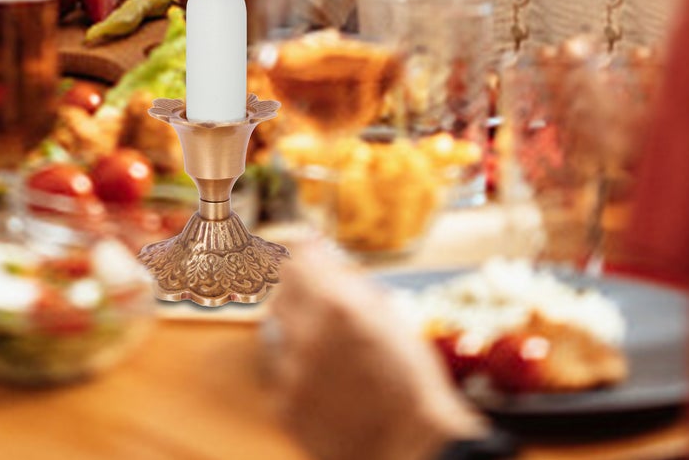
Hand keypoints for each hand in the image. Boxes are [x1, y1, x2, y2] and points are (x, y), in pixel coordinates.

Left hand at [270, 241, 486, 459]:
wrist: (412, 454)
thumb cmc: (413, 387)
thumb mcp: (391, 318)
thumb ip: (348, 282)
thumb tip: (316, 249)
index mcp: (337, 306)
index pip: (294, 260)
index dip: (302, 257)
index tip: (307, 258)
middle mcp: (306, 335)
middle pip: (281, 294)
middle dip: (299, 296)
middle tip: (323, 310)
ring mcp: (291, 373)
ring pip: (275, 333)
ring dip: (294, 334)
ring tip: (328, 354)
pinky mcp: (283, 406)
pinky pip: (278, 373)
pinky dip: (295, 372)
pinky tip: (325, 385)